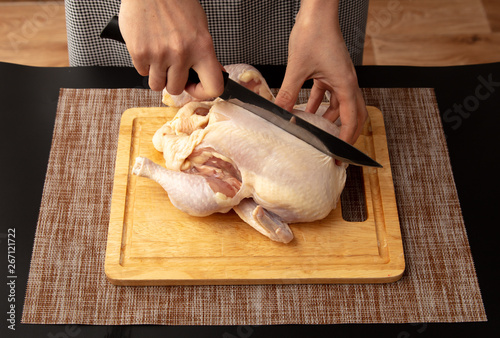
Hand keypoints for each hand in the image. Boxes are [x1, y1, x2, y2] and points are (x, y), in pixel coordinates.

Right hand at [119, 0, 223, 97]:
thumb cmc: (175, 2)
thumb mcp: (199, 26)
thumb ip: (204, 52)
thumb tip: (213, 72)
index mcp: (202, 47)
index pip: (213, 87)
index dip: (204, 92)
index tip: (196, 87)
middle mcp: (182, 53)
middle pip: (176, 89)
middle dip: (173, 82)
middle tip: (172, 69)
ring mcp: (159, 54)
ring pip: (157, 85)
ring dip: (157, 76)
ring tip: (159, 59)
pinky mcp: (139, 52)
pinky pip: (142, 72)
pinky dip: (144, 64)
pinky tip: (148, 48)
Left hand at [274, 0, 366, 144]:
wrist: (316, 12)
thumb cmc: (314, 33)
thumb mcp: (297, 69)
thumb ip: (288, 93)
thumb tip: (279, 112)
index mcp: (345, 83)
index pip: (352, 119)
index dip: (347, 139)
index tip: (341, 155)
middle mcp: (347, 81)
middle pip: (354, 114)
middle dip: (346, 133)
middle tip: (337, 149)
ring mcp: (340, 76)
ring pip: (340, 105)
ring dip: (330, 119)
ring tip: (318, 133)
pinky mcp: (330, 71)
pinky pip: (328, 94)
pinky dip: (319, 105)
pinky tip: (306, 111)